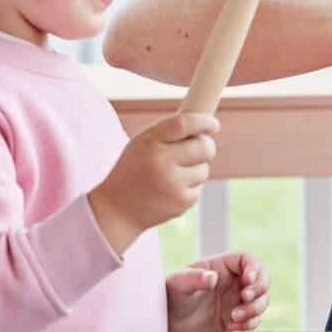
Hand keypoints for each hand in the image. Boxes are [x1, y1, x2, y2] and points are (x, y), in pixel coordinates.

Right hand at [88, 111, 219, 251]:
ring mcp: (173, 184)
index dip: (203, 122)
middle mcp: (162, 163)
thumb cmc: (134, 170)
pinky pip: (199, 188)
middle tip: (203, 146)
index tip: (213, 125)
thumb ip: (168, 134)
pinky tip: (171, 190)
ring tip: (174, 174)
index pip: (184, 124)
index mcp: (150, 143)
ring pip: (204, 169)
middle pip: (204, 147)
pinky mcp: (181, 202)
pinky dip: (190, 187)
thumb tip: (205, 128)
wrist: (117, 209)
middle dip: (207, 146)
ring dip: (196, 169)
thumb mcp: (141, 145)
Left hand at [167, 251, 270, 331]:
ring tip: (234, 317)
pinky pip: (254, 320)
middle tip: (244, 298)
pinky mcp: (236, 318)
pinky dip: (248, 324)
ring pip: (261, 301)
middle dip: (259, 290)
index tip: (248, 280)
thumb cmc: (172, 294)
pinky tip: (231, 326)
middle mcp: (234, 281)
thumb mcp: (179, 283)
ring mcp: (236, 300)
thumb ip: (195, 278)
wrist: (168, 319)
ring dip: (255, 309)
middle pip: (262, 279)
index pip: (248, 260)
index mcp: (222, 266)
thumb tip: (211, 277)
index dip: (254, 268)